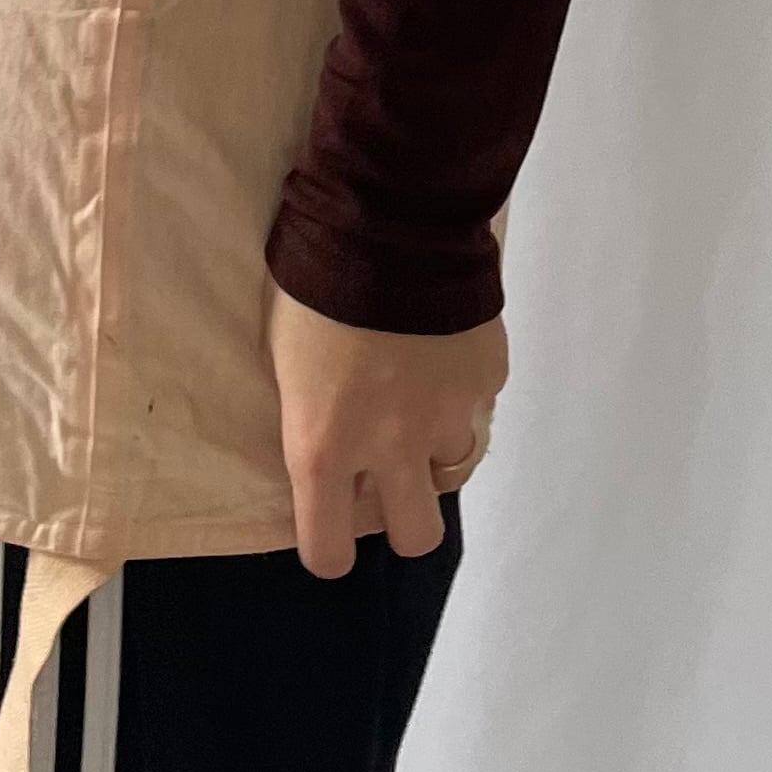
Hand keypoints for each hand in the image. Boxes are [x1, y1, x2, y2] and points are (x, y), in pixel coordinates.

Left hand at [266, 283, 508, 578]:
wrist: (390, 223)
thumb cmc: (312, 284)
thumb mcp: (285, 358)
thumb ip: (311, 414)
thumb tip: (329, 435)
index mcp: (324, 449)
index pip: (328, 548)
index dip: (329, 548)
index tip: (330, 530)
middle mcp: (391, 449)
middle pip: (416, 536)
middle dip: (404, 518)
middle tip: (391, 480)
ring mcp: (448, 416)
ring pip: (451, 464)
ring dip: (433, 441)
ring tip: (416, 391)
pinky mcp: (486, 380)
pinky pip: (476, 402)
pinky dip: (460, 387)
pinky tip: (440, 347)